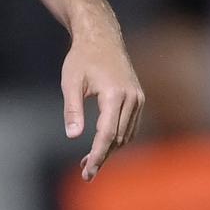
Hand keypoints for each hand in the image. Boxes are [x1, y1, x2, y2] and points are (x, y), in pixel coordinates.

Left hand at [61, 24, 144, 180]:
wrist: (101, 38)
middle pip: (118, 138)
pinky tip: (102, 145)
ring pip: (126, 135)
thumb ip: (72, 109)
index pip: (107, 134)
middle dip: (102, 156)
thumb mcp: (71, 82)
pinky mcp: (138, 99)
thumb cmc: (82, 58)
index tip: (88, 171)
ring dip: (110, 150)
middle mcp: (132, 98)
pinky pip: (130, 126)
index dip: (97, 155)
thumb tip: (73, 136)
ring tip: (88, 161)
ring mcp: (138, 99)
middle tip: (85, 171)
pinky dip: (117, 138)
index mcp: (114, 94)